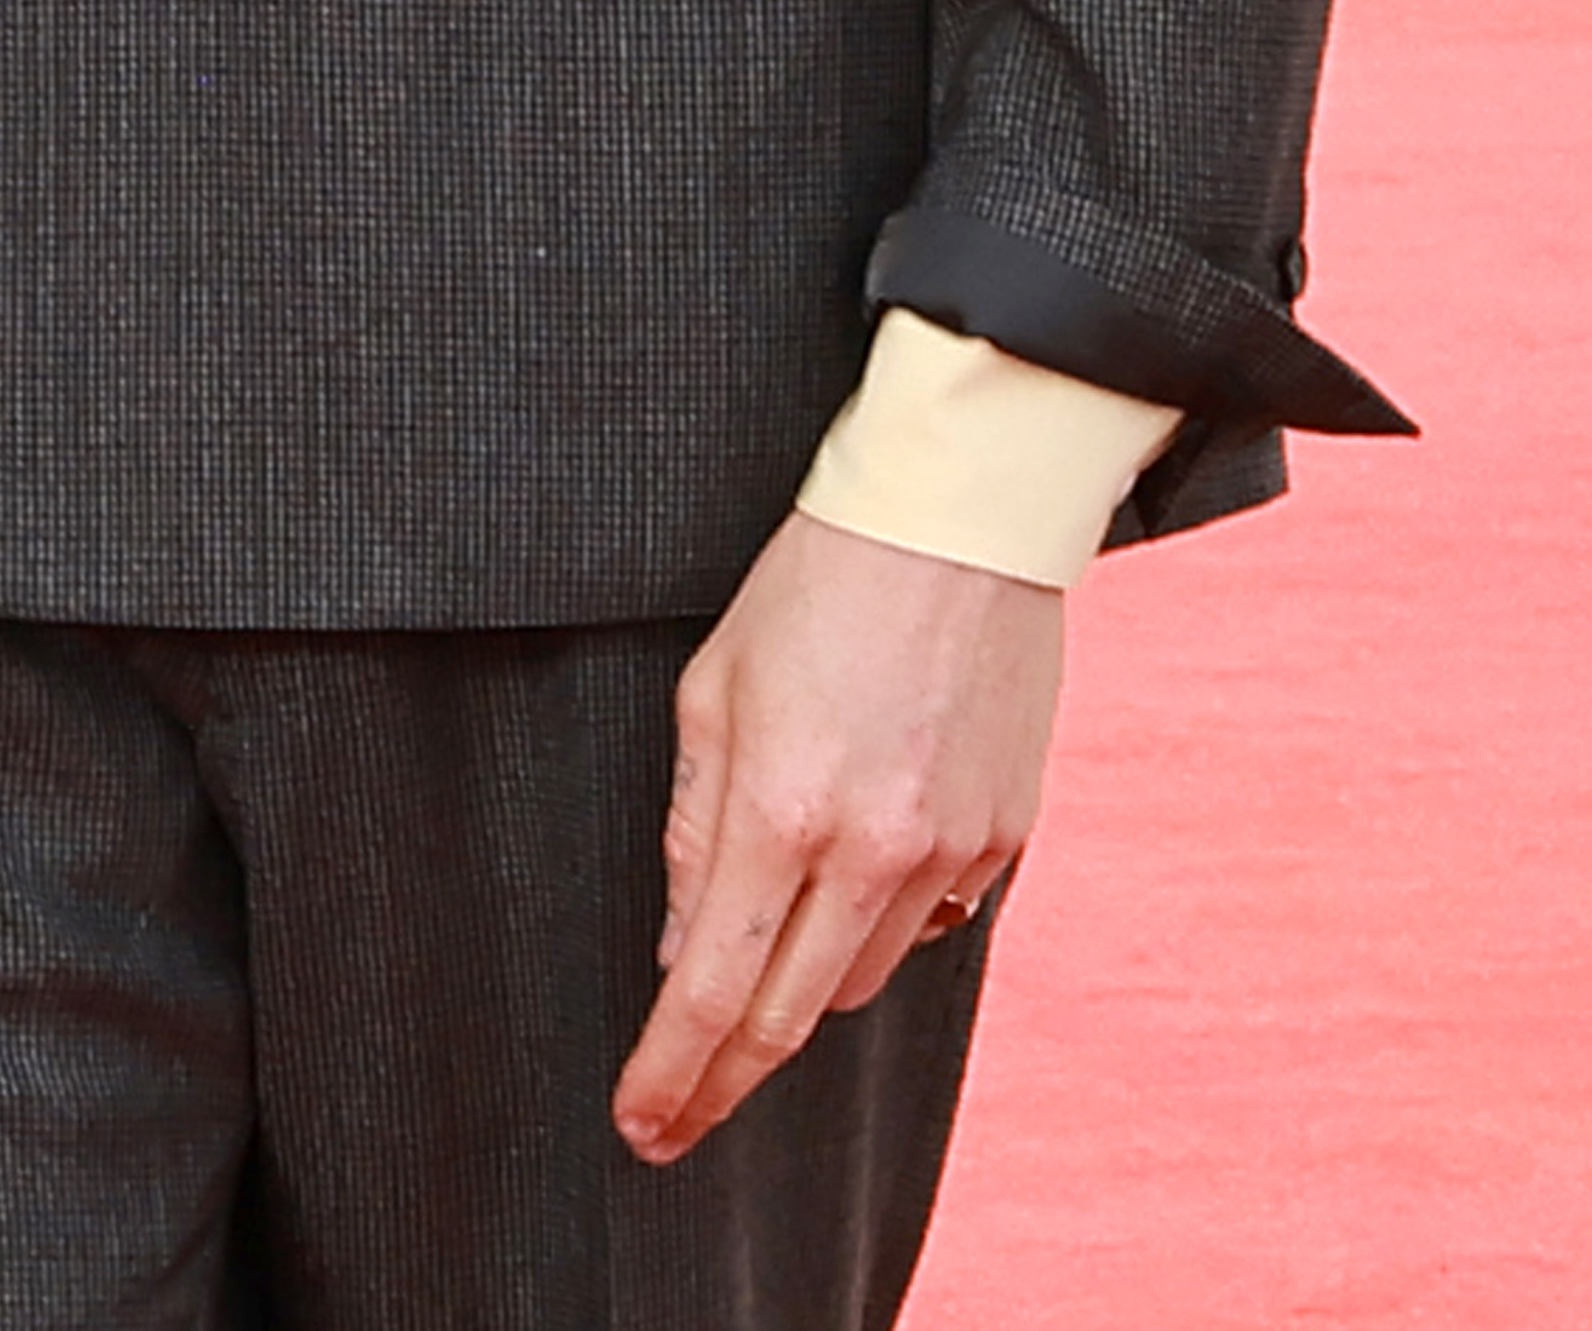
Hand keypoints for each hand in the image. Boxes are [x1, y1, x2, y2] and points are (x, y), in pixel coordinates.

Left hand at [613, 509, 1061, 1164]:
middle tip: (676, 1112)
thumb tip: (684, 950)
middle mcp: (874, 851)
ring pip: (860, 981)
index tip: (644, 1124)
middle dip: (724, 1079)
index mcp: (782, 808)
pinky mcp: (1005, 844)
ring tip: (766, 939)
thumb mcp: (712, 690)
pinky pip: (929, 928)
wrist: (955, 524)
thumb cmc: (815, 587)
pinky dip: (878, 926)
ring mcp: (951, 855)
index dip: (674, 1072)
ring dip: (801, 984)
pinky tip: (856, 872)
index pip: (715, 990)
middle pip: (791, 1017)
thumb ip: (694, 829)